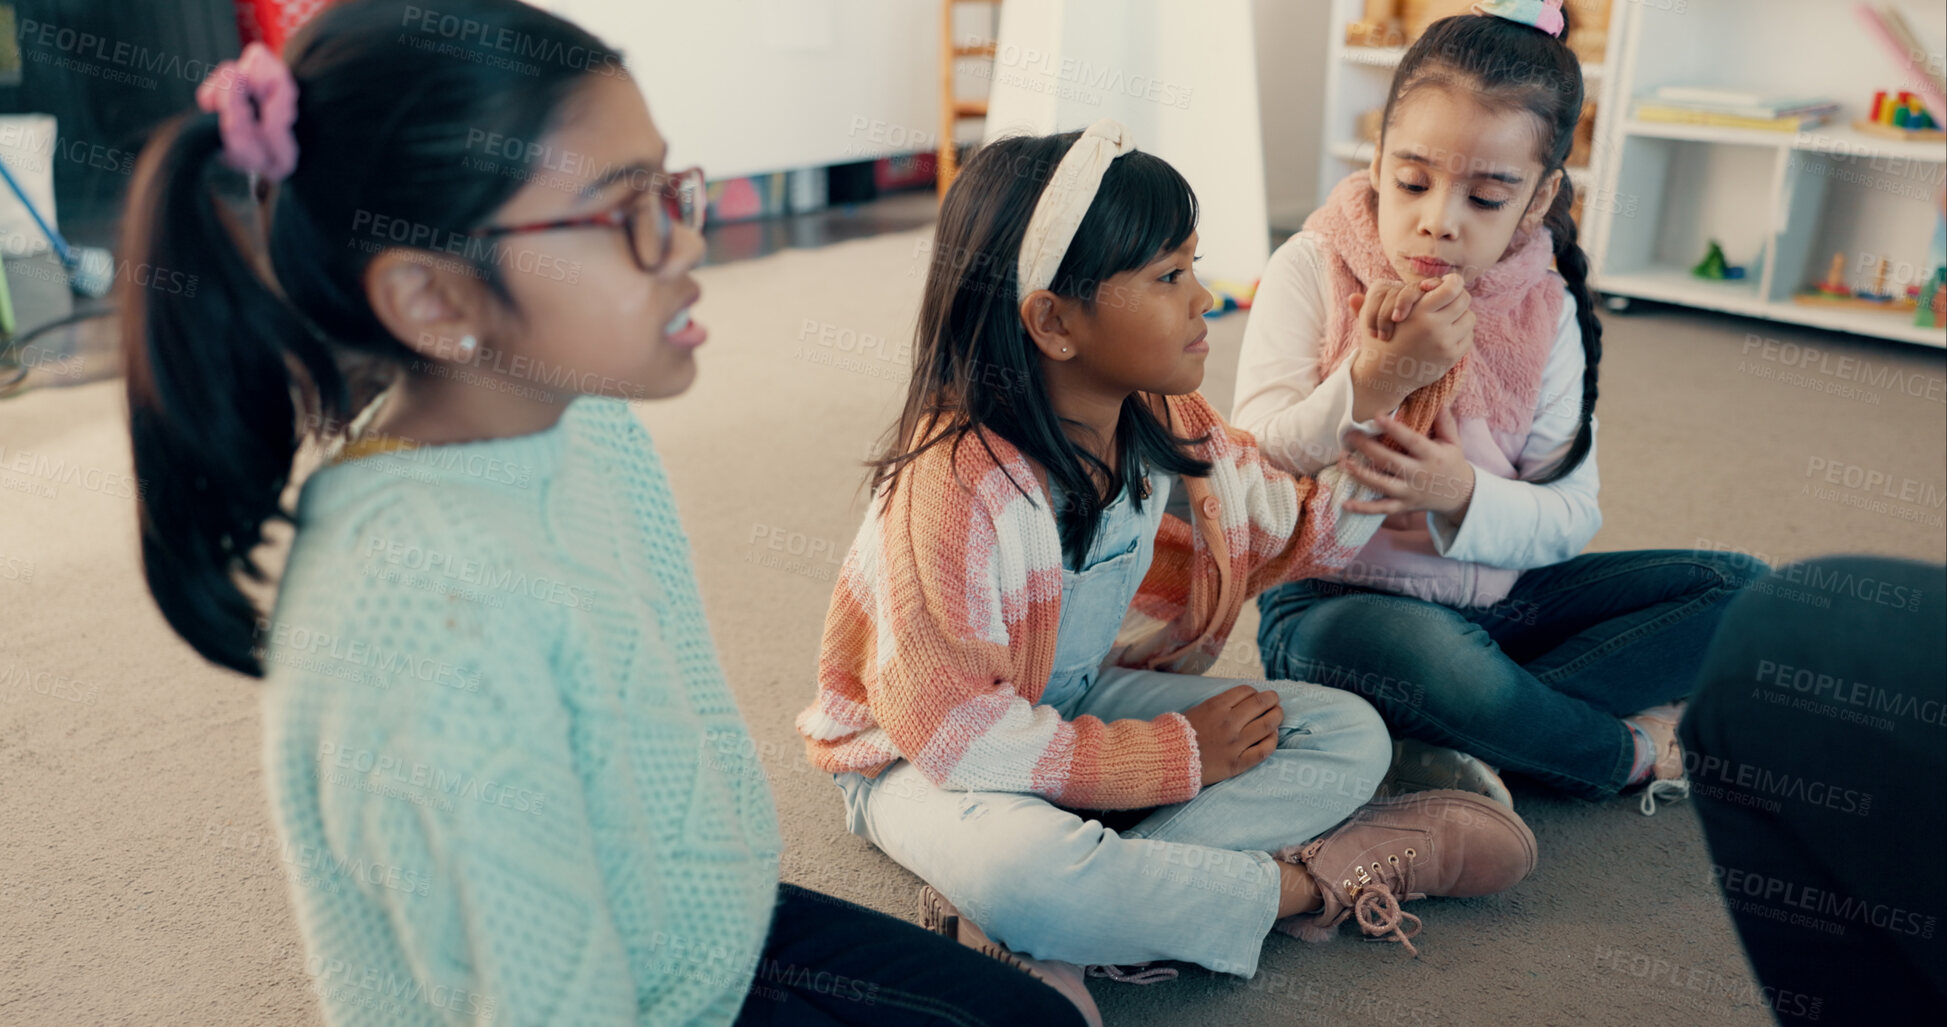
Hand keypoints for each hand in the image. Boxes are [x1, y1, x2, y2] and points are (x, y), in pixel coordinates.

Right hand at [1183, 684, 1283, 786]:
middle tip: (1274, 700)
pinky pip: (1263, 750)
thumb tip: (1238, 700)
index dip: (1255, 692)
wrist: (1167, 760)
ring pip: (1267, 725)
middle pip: (1260, 704)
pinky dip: (1272, 740)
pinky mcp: (1237, 763)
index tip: (1257, 695)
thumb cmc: (1177, 734)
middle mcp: (1229, 723)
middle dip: (1271, 699)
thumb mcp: (1195, 710)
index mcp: (1216, 707)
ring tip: (1278, 714)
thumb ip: (1217, 705)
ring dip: (1276, 716)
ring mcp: (1235, 744)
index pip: (1247, 691)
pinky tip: (1272, 736)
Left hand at [1342, 408, 1475, 520]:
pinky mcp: (1403, 506)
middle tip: (1349, 436)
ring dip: (1360, 474)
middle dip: (1367, 449)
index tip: (1376, 416)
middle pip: (1389, 461)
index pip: (1411, 441)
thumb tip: (1438, 400)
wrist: (1461, 497)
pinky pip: (1381, 509)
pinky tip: (1345, 504)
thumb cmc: (1452, 463)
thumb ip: (1445, 421)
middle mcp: (1418, 475)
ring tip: (1343, 462)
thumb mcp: (1453, 442)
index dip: (1394, 429)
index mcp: (1431, 456)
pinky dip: (1363, 509)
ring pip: (1381, 484)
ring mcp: (1409, 493)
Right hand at [1347, 273, 1475, 418]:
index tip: (1446, 284)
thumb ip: (1375, 300)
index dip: (1453, 282)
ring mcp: (1445, 343)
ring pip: (1469, 317)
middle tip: (1448, 300)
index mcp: (1418, 312)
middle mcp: (1434, 327)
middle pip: (1464, 299)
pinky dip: (1461, 333)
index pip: (1453, 286)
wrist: (1383, 377)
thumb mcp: (1373, 318)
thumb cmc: (1379, 343)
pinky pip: (1468, 336)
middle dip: (1457, 297)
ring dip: (1461, 315)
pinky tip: (1448, 334)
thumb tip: (1367, 293)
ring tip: (1448, 318)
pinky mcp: (1451, 357)